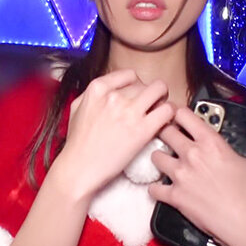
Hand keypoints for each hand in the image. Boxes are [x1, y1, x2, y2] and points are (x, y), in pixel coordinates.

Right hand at [54, 70, 174, 200]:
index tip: (138, 96)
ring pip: (160, 90)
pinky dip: (170, 114)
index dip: (137, 85)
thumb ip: (92, 94)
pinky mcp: (143, 129)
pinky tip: (164, 124)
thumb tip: (109, 89)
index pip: (129, 75)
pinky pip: (168, 110)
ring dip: (163, 100)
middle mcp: (115, 96)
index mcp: (97, 88)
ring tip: (160, 112)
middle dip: (150, 94)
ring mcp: (129, 111)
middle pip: (145, 84)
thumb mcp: (76, 108)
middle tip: (150, 107)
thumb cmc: (76, 143)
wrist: (79, 169)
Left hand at [149, 107, 245, 245]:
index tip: (180, 117)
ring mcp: (181, 176)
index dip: (180, 113)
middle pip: (165, 131)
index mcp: (212, 143)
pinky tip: (163, 189)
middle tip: (170, 137)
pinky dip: (156, 188)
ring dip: (160, 158)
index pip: (184, 115)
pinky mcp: (175, 197)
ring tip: (167, 162)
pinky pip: (153, 188)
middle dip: (166, 132)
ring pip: (155, 156)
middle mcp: (192, 155)